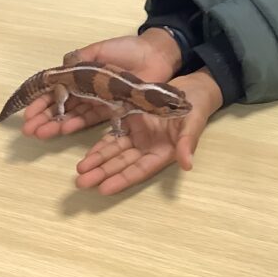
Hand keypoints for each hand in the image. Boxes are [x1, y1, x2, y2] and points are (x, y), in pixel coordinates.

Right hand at [21, 29, 181, 139]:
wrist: (155, 56)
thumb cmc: (127, 49)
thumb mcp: (100, 49)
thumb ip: (79, 59)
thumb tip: (58, 68)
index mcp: (81, 74)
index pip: (56, 90)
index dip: (41, 101)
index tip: (27, 112)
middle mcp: (86, 89)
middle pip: (61, 106)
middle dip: (43, 117)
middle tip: (28, 129)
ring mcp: (98, 101)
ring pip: (72, 115)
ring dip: (55, 124)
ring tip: (39, 133)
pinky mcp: (111, 110)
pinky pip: (90, 119)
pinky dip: (76, 125)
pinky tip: (62, 130)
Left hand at [75, 69, 222, 194]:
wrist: (194, 87)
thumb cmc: (197, 106)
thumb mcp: (194, 123)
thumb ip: (187, 143)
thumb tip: (187, 164)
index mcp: (163, 152)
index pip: (139, 170)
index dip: (122, 179)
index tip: (103, 189)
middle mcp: (148, 147)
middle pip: (122, 163)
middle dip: (102, 173)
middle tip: (81, 183)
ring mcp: (139, 135)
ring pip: (115, 151)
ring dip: (98, 160)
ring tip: (80, 170)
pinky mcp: (132, 120)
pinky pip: (114, 135)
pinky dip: (102, 144)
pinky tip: (88, 152)